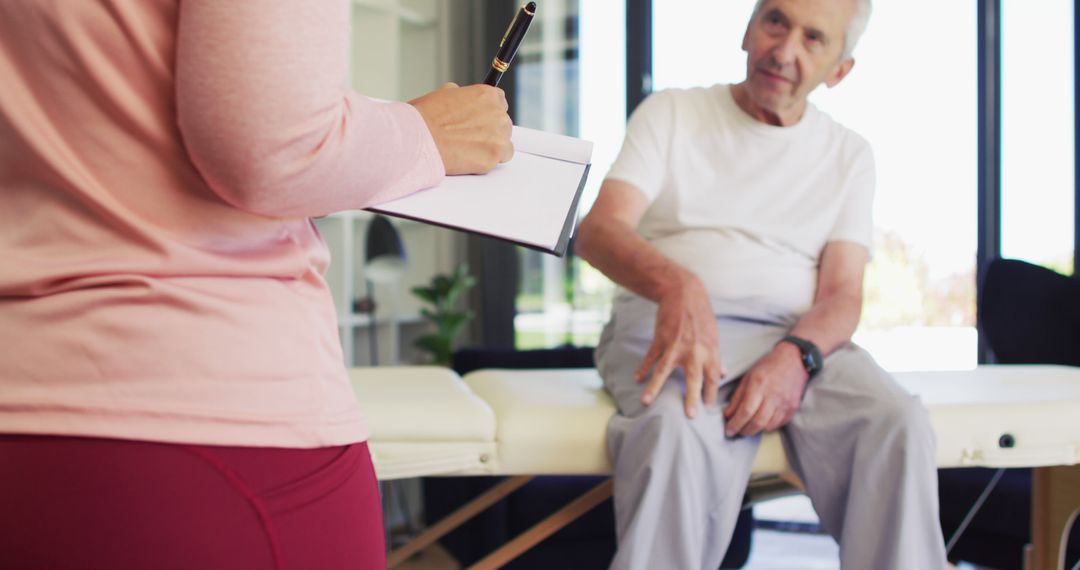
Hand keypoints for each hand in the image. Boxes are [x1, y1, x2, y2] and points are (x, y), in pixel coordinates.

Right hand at [409, 83, 513, 174]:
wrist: (418, 140)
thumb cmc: (425, 119)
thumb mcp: (444, 95)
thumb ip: (463, 97)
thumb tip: (464, 102)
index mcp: (487, 95)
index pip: (500, 102)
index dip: (488, 112)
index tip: (480, 119)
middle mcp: (497, 114)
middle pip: (503, 123)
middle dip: (489, 130)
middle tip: (470, 136)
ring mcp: (499, 136)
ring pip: (504, 142)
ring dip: (491, 145)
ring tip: (468, 148)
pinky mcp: (495, 156)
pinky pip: (500, 159)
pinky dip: (489, 160)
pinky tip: (472, 157)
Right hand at [636, 275, 726, 417]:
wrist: (684, 293)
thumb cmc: (701, 316)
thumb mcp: (714, 336)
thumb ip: (716, 357)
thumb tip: (723, 374)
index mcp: (710, 351)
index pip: (712, 377)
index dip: (711, 393)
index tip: (709, 409)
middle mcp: (694, 350)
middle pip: (694, 378)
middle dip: (693, 397)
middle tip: (691, 415)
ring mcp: (675, 345)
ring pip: (664, 370)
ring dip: (655, 386)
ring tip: (646, 401)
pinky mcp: (661, 339)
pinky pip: (650, 357)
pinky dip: (643, 368)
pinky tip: (637, 378)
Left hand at [723, 342, 807, 436]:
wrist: (795, 360)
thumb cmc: (768, 366)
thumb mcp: (748, 377)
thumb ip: (738, 397)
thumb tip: (728, 415)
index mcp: (759, 385)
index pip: (746, 411)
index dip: (735, 423)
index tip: (728, 431)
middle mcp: (773, 396)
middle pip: (757, 422)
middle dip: (744, 431)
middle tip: (736, 432)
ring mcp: (785, 403)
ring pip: (768, 426)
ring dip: (755, 430)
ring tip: (747, 428)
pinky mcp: (793, 408)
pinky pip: (779, 424)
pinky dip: (768, 427)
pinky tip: (762, 423)